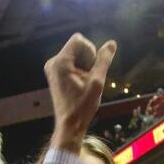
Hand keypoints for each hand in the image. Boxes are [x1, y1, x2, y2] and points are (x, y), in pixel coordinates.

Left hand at [44, 33, 116, 149]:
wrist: (69, 124)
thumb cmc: (83, 105)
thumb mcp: (97, 81)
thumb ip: (104, 60)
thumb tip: (112, 43)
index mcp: (60, 61)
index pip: (78, 39)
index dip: (90, 50)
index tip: (91, 69)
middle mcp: (53, 62)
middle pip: (76, 46)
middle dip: (87, 58)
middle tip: (88, 78)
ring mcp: (52, 67)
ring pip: (75, 54)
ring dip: (84, 65)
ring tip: (84, 82)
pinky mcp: (54, 73)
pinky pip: (71, 62)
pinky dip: (79, 69)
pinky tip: (80, 84)